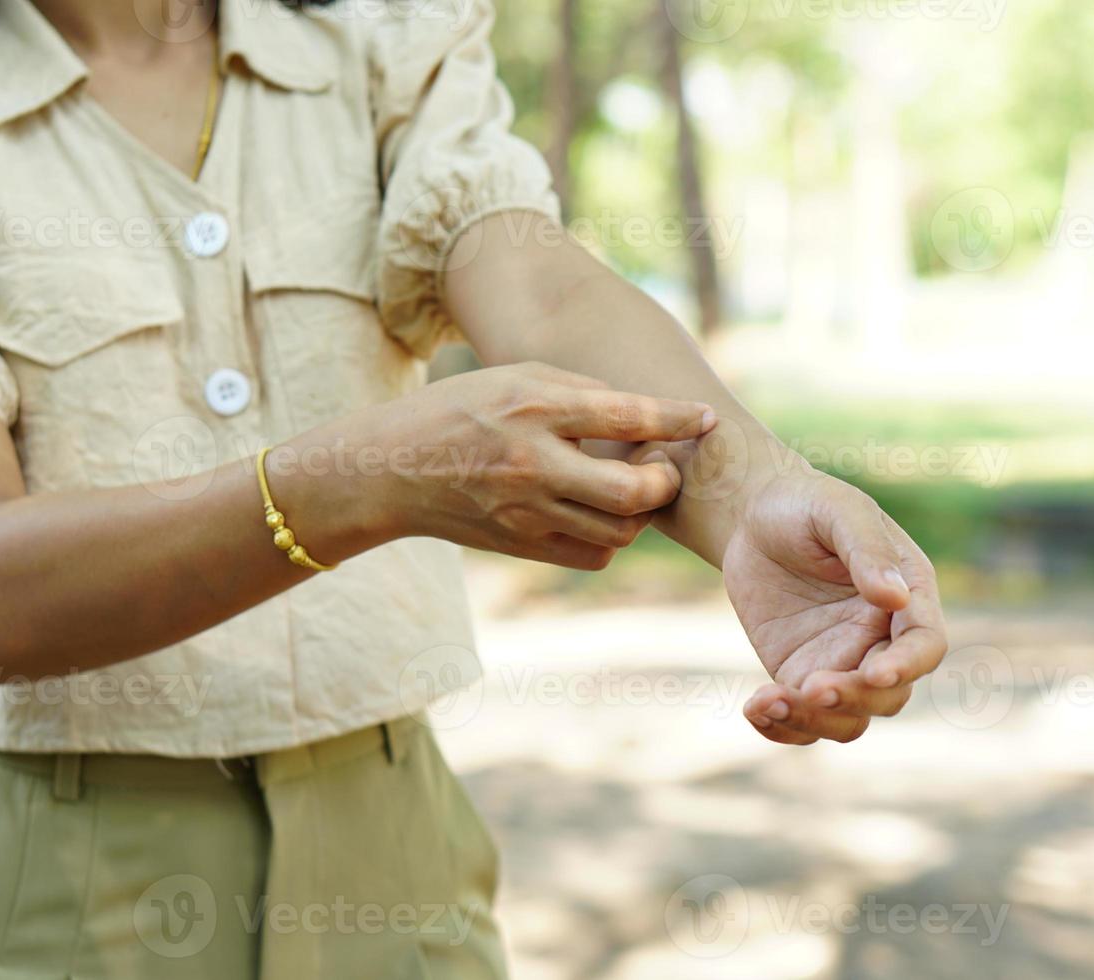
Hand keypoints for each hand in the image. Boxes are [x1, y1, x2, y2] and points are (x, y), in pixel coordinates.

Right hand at [371, 362, 714, 567]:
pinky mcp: (520, 545)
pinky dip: (611, 537)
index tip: (703, 418)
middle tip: (663, 467)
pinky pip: (592, 554)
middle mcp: (533, 463)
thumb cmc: (458, 410)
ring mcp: (525, 512)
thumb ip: (579, 390)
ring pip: (619, 531)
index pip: (625, 416)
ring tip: (632, 489)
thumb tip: (639, 413)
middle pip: (632, 493)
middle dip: (665, 482)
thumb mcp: (513, 376)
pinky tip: (600, 512)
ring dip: (641, 512)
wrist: (390, 469)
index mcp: (534, 408)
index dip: (675, 419)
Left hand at [722, 461, 947, 744]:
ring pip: (847, 718)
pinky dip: (781, 727)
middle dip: (854, 698)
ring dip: (813, 721)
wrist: (753, 515)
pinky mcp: (799, 674)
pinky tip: (754, 709)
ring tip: (767, 700)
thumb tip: (895, 598)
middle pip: (887, 695)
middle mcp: (881, 638)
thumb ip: (867, 550)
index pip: (924, 646)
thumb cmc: (806, 503)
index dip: (906, 666)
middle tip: (809, 686)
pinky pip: (802, 719)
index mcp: (908, 597)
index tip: (874, 673)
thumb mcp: (837, 510)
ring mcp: (841, 662)